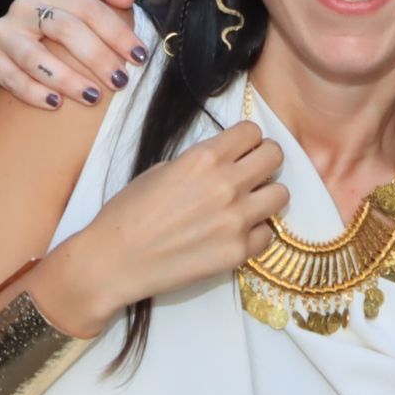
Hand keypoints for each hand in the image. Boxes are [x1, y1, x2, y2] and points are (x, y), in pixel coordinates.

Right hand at [0, 0, 149, 108]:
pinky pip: (7, 76)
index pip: (89, 8)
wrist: (30, 43)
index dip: (118, 33)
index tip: (140, 57)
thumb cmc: (71, 23)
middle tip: (121, 81)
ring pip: (34, 56)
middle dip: (96, 57)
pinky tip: (55, 104)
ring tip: (92, 97)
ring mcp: (3, 30)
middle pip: (64, 29)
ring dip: (66, 79)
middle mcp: (24, 5)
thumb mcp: (91, 1)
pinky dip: (31, 92)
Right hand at [58, 117, 287, 323]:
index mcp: (204, 158)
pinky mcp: (239, 252)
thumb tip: (226, 161)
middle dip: (266, 160)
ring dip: (267, 196)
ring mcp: (236, 220)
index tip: (242, 150)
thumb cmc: (127, 214)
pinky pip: (268, 234)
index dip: (248, 140)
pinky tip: (235, 234)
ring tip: (248, 204)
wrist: (113, 261)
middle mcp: (226, 184)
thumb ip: (199, 163)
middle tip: (253, 172)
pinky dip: (256, 232)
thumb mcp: (160, 170)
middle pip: (275, 157)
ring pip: (281, 194)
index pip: (252, 132)